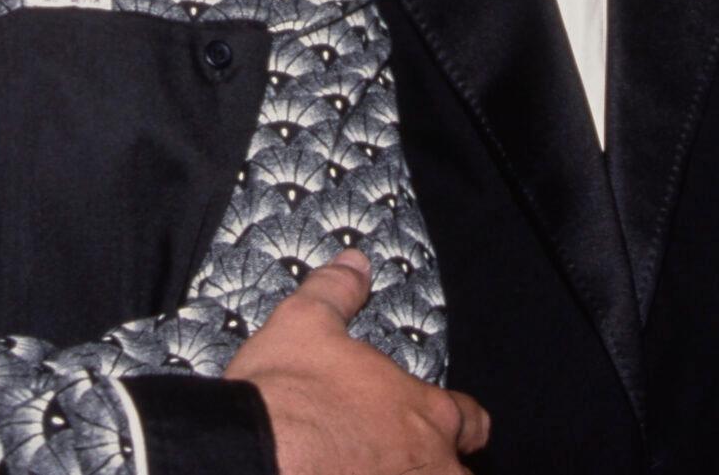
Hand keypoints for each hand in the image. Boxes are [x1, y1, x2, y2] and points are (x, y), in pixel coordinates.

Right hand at [226, 250, 489, 474]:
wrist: (249, 457)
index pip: (469, 421)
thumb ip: (336, 291)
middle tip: (409, 462)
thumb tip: (353, 265)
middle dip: (441, 470)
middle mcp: (425, 466)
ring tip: (375, 473)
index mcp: (422, 414)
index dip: (462, 423)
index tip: (455, 427)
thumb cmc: (283, 399)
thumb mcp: (305, 323)